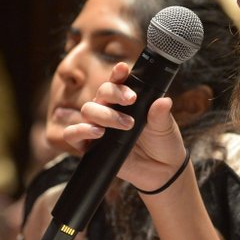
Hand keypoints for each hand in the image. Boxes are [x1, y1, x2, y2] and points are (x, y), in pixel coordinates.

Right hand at [61, 62, 188, 191]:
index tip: (123, 69)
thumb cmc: (163, 143)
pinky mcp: (91, 146)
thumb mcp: (165, 127)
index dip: (117, 74)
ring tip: (125, 124)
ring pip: (88, 110)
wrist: (162, 171)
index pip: (117, 82)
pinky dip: (80, 130)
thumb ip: (161, 114)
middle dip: (114, 94)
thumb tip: (164, 100)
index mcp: (127, 102)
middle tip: (131, 101)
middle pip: (100, 94)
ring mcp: (99, 127)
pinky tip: (97, 132)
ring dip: (104, 114)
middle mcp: (110, 111)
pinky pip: (73, 135)